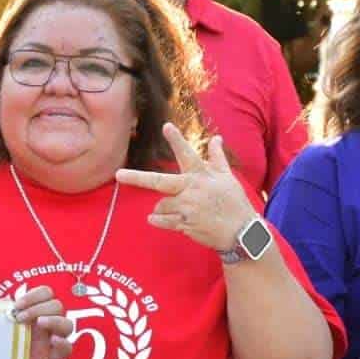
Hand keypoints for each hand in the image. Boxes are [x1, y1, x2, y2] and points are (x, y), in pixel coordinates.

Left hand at [9, 285, 74, 358]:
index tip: (17, 305)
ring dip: (54, 321)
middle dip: (38, 308)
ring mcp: (53, 337)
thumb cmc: (0, 336)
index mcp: (37, 308)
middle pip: (57, 306)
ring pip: (67, 324)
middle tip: (20, 318)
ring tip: (39, 323)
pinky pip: (67, 348)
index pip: (46, 293)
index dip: (34, 296)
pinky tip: (53, 340)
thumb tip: (6, 300)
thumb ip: (3, 309)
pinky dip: (63, 343)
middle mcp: (48, 320)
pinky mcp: (52, 355)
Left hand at [115, 125, 255, 252]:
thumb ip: (217, 157)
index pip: (187, 154)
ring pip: (160, 205)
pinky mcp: (184, 224)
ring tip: (184, 210)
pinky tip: (160, 219)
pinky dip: (157, 220)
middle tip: (118, 175)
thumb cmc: (233, 202)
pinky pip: (161, 221)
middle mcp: (192, 190)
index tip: (166, 126)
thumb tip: (216, 138)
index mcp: (201, 175)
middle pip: (159, 182)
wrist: (241, 232)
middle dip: (137, 177)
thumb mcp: (227, 177)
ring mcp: (187, 208)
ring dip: (164, 207)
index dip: (176, 140)